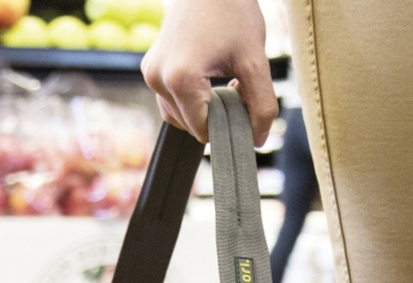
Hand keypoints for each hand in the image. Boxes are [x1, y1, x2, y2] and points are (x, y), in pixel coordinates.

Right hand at [141, 0, 277, 145]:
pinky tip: (206, 80)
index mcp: (180, 80)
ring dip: (202, 110)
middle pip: (191, 127)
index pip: (204, 132)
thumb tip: (257, 140)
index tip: (242, 104)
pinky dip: (190, 101)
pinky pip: (171, 102)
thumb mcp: (256, 63)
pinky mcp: (150, 68)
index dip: (227, 126)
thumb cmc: (232, 13)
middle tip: (233, 85)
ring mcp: (151, 73)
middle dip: (215, 116)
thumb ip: (262, 107)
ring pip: (180, 118)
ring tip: (220, 81)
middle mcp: (158, 78)